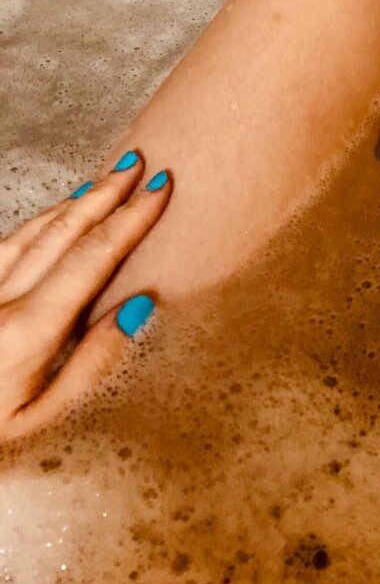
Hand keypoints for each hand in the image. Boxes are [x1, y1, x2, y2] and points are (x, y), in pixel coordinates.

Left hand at [0, 151, 170, 443]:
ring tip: (105, 181)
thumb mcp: (42, 418)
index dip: (131, 219)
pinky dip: (38, 223)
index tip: (160, 189)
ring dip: (73, 203)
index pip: (93, 257)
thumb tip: (138, 308)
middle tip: (139, 165)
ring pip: (29, 231)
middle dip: (106, 195)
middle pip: (62, 232)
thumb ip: (92, 362)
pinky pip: (5, 245)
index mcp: (27, 331)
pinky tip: (55, 215)